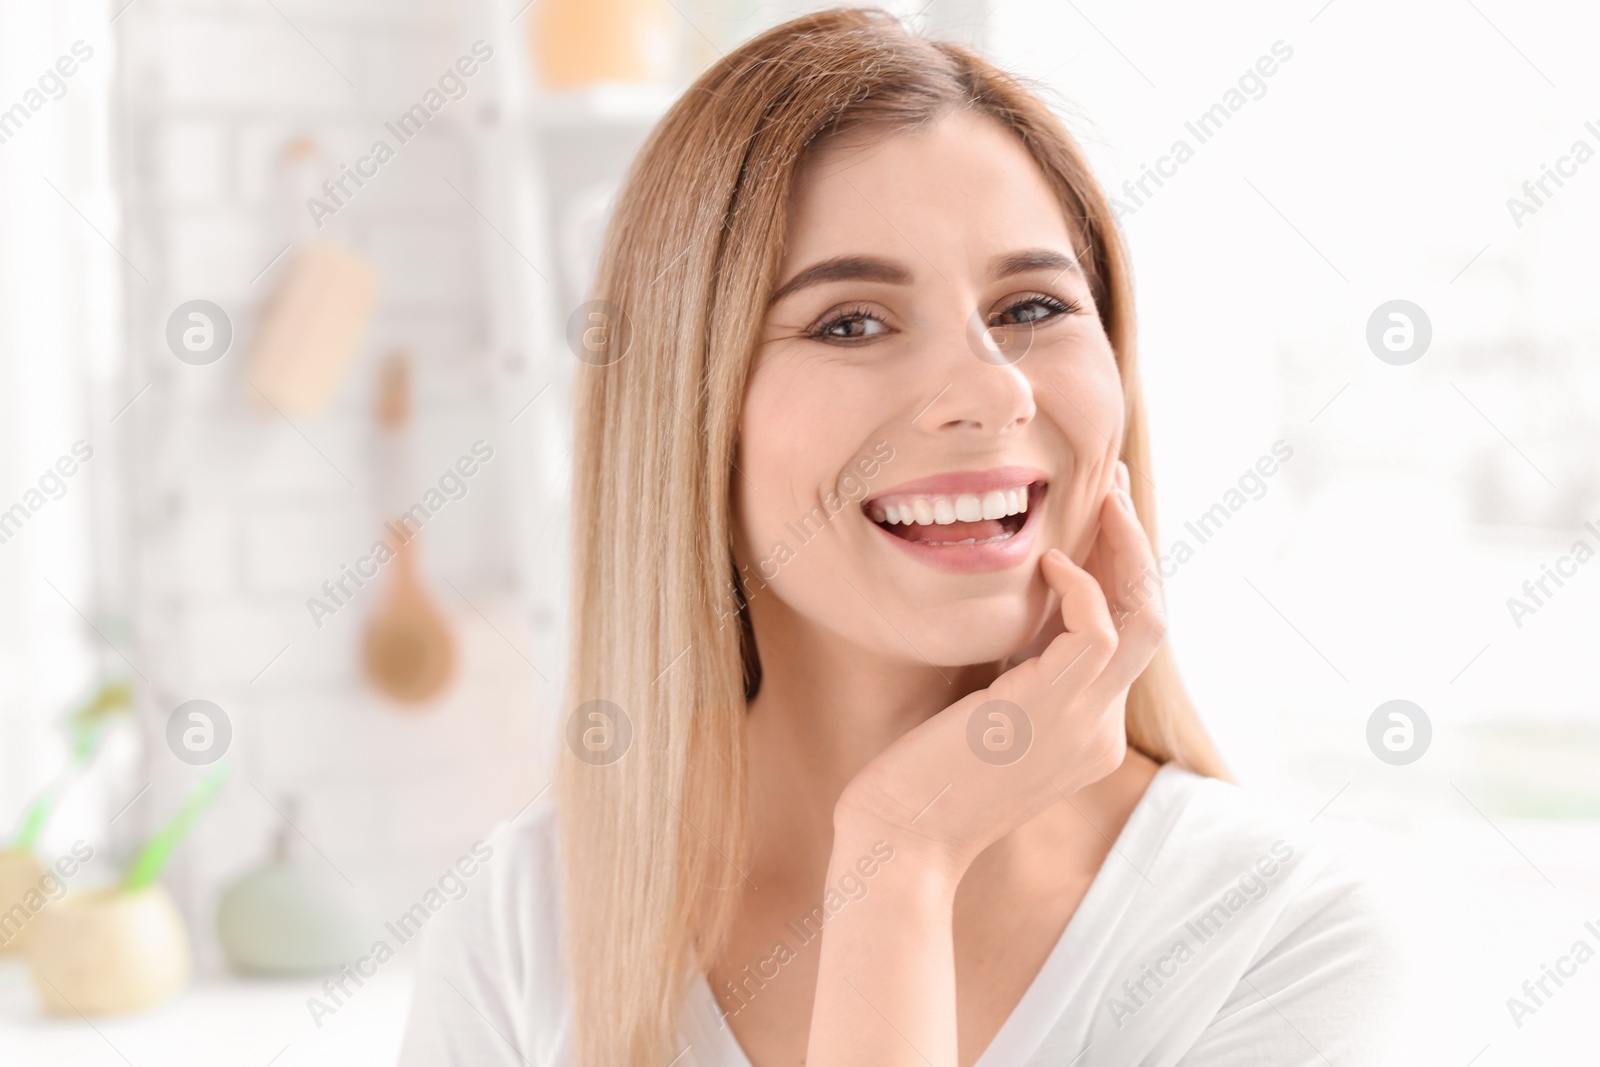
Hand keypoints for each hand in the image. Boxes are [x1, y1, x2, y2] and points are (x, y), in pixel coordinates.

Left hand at [835, 463, 1166, 880]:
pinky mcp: (1051, 712)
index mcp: (1087, 731)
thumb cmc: (918, 778)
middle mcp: (1099, 730)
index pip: (1128, 637)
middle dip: (1136, 544)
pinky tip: (1048, 560)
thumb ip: (1014, 665)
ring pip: (1144, 619)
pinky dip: (1081, 586)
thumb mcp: (982, 709)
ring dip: (1125, 547)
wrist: (897, 840)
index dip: (1120, 570)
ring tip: (1100, 495)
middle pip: (1152, 620)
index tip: (1099, 515)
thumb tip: (1021, 602)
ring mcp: (1084, 725)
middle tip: (1112, 484)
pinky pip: (1098, 633)